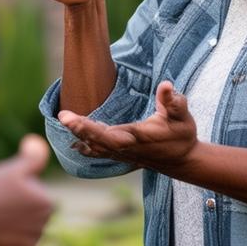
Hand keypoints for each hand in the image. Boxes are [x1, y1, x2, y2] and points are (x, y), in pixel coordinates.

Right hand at [0, 135, 54, 245]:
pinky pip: (22, 237)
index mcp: (46, 200)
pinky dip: (12, 234)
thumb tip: (40, 143)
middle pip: (33, 205)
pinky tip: (0, 230)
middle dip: (19, 204)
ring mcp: (36, 236)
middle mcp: (46, 220)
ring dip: (16, 219)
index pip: (34, 188)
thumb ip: (31, 158)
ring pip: (27, 221)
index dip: (18, 186)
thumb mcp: (10, 171)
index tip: (4, 191)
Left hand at [58, 81, 196, 173]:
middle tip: (63, 116)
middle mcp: (126, 147)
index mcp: (137, 137)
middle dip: (79, 129)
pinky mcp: (121, 155)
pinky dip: (86, 146)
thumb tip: (166, 85)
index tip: (72, 118)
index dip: (89, 128)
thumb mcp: (182, 116)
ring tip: (65, 120)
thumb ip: (174, 102)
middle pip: (97, 141)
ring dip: (80, 135)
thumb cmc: (182, 135)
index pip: (108, 134)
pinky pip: (99, 151)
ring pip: (95, 146)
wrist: (184, 160)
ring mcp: (122, 153)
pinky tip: (74, 142)